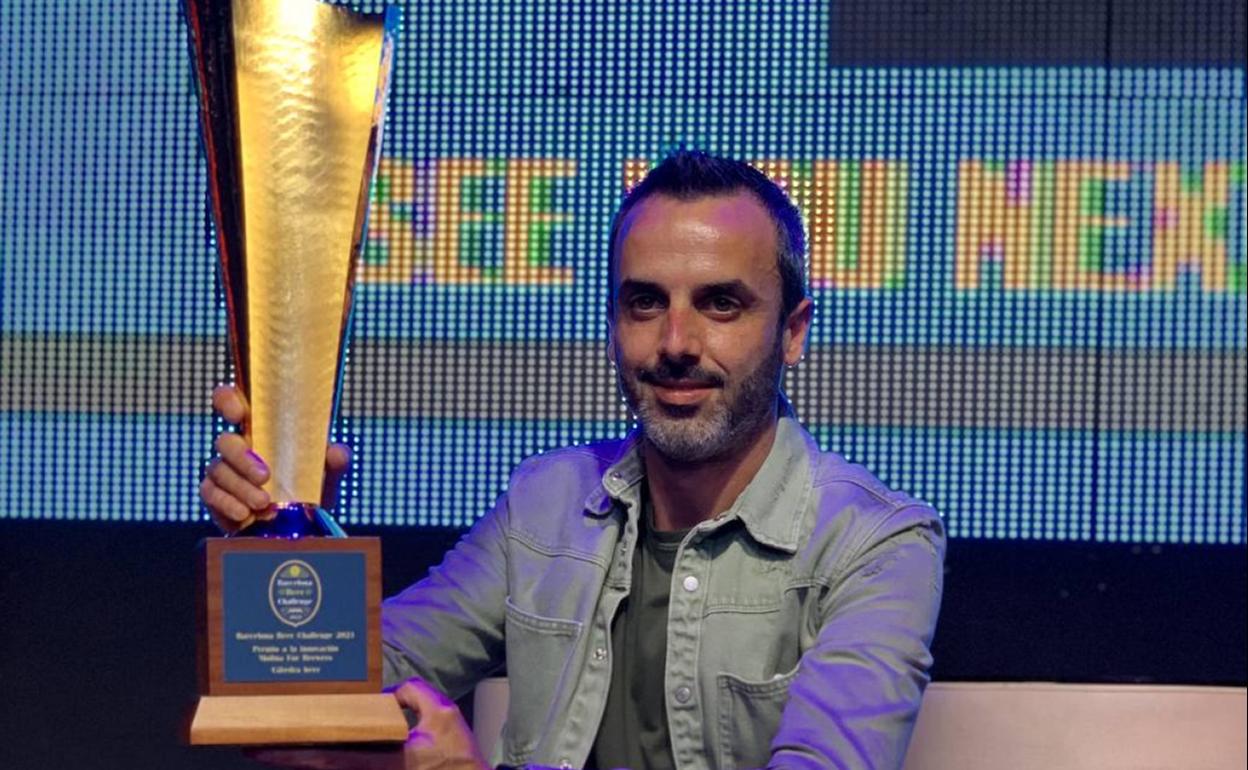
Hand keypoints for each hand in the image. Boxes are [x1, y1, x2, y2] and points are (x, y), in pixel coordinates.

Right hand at [199, 384, 351, 532]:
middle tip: (265, 476)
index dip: (228, 401)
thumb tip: (337, 453)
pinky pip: (211, 494)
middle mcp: (238, 446)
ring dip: (240, 487)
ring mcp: (224, 470)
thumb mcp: (328, 472)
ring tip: (263, 503)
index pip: (233, 402)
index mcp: (262, 429)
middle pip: (225, 441)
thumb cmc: (311, 485)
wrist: (300, 524)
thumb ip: (335, 460)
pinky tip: (244, 515)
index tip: (238, 413)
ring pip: (219, 470)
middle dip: (242, 458)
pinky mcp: (216, 495)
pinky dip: (227, 504)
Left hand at [247, 678, 489, 769]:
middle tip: (252, 746)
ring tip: (274, 747)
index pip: (327, 757)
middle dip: (284, 757)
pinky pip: (344, 768)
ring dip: (301, 759)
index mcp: (383, 762)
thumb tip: (387, 695)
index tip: (263, 746)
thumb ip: (413, 694)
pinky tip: (310, 751)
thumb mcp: (445, 713)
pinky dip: (323, 761)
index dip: (292, 752)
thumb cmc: (459, 757)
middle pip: (317, 768)